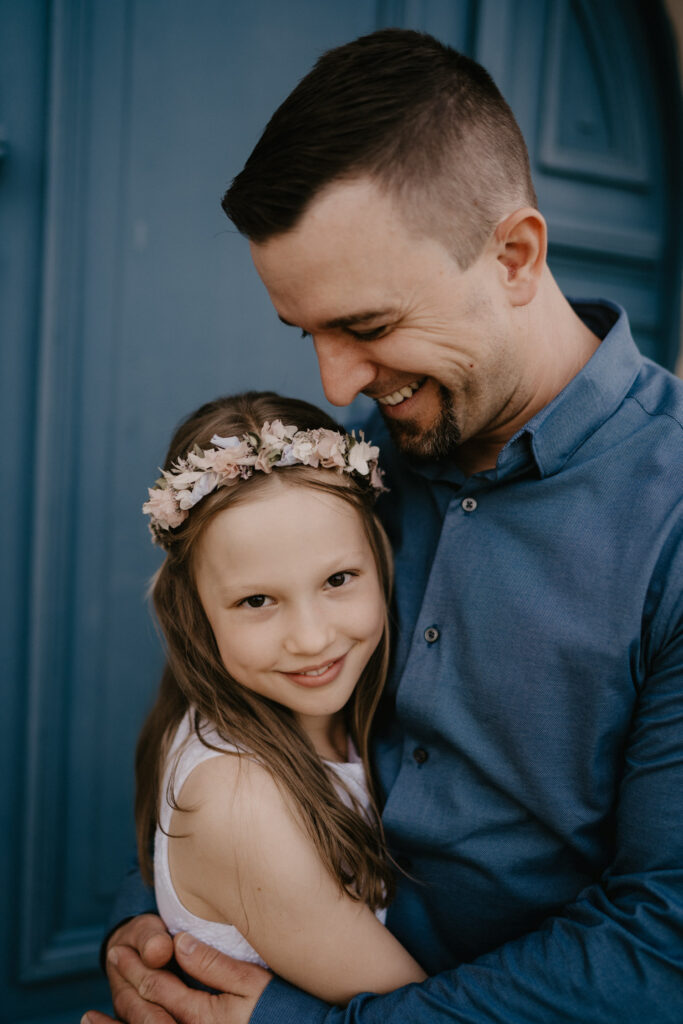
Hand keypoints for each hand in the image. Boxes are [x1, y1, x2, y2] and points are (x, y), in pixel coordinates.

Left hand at [83, 931, 271, 1023]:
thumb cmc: (280, 1010)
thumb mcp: (252, 984)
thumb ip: (213, 965)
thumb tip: (178, 943)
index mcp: (201, 1017)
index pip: (158, 987)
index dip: (136, 966)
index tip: (118, 948)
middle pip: (145, 1014)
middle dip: (125, 985)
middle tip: (110, 959)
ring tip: (89, 1018)